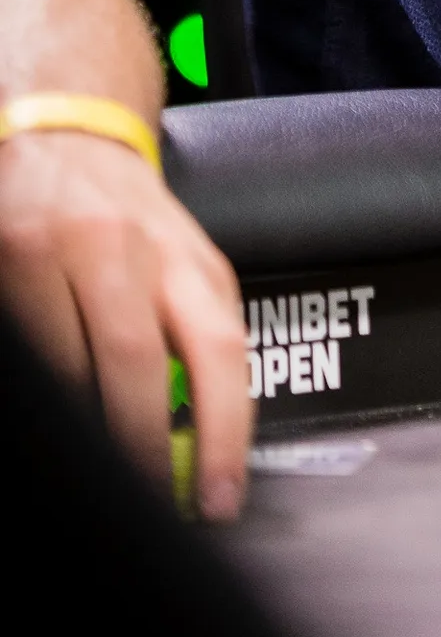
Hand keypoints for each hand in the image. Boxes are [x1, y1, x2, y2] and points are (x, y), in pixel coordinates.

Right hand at [0, 129, 250, 518]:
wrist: (59, 136)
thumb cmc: (126, 214)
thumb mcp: (181, 256)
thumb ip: (198, 327)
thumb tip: (210, 434)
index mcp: (180, 252)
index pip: (218, 348)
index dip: (222, 433)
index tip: (218, 500)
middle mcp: (119, 244)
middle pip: (133, 365)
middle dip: (140, 448)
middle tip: (149, 499)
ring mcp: (49, 250)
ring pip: (66, 370)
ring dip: (88, 428)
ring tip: (104, 461)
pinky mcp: (3, 258)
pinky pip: (28, 352)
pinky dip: (46, 392)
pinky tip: (64, 413)